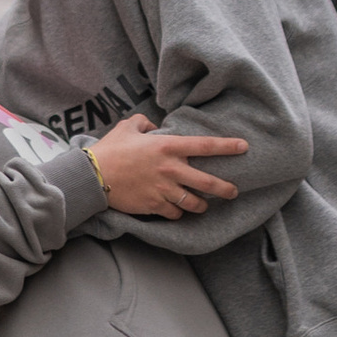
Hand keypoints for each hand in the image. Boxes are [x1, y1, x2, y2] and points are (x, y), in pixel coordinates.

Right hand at [88, 112, 248, 217]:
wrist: (92, 176)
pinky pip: (174, 213)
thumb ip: (144, 123)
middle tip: (233, 191)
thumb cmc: (111, 149)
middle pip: (208, 182)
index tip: (244, 147)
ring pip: (193, 203)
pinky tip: (177, 211)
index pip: (205, 145)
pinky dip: (178, 213)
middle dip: (225, 188)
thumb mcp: (127, 127)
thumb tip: (153, 125)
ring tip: (203, 205)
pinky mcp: (154, 206)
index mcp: (167, 147)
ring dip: (201, 205)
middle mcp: (171, 169)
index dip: (227, 146)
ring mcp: (164, 190)